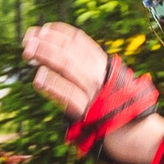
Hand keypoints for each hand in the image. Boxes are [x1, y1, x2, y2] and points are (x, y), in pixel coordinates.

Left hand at [24, 21, 159, 163]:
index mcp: (103, 64)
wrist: (135, 134)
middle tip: (28, 38)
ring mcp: (94, 93)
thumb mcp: (105, 80)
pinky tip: (38, 78)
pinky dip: (54, 86)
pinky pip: (69, 96)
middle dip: (48, 42)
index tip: (43, 29)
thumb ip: (86, 67)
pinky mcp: (88, 112)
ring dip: (47, 56)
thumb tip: (57, 51)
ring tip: (28, 51)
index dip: (60, 32)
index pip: (80, 40)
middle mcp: (100, 75)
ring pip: (69, 68)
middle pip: (71, 52)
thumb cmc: (114, 107)